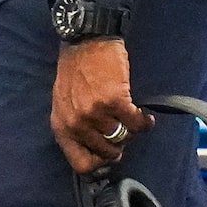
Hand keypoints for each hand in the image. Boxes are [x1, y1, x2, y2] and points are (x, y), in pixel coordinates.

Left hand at [50, 39, 154, 174]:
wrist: (85, 42)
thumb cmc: (75, 71)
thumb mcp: (64, 104)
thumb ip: (76, 127)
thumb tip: (97, 150)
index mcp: (62, 127)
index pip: (81, 164)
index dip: (100, 163)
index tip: (111, 155)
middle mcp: (76, 124)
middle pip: (107, 153)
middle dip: (120, 144)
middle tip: (124, 132)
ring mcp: (94, 114)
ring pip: (123, 139)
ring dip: (132, 132)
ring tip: (134, 120)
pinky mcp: (114, 102)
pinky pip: (136, 124)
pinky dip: (144, 122)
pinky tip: (144, 116)